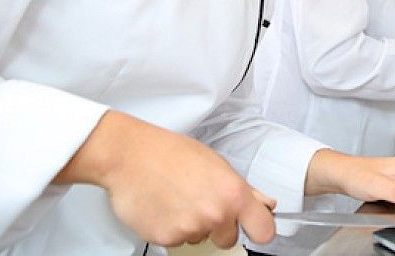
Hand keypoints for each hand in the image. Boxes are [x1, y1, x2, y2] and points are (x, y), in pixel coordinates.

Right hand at [54, 110, 276, 247]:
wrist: (129, 156)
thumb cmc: (170, 153)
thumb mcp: (216, 163)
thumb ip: (243, 189)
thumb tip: (265, 204)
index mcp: (233, 193)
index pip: (264, 230)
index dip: (259, 229)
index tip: (253, 226)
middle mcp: (215, 214)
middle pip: (229, 239)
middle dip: (220, 226)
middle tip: (202, 202)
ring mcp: (190, 229)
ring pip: (200, 238)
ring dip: (193, 224)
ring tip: (178, 198)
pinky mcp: (166, 239)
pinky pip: (177, 241)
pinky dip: (171, 228)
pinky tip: (164, 206)